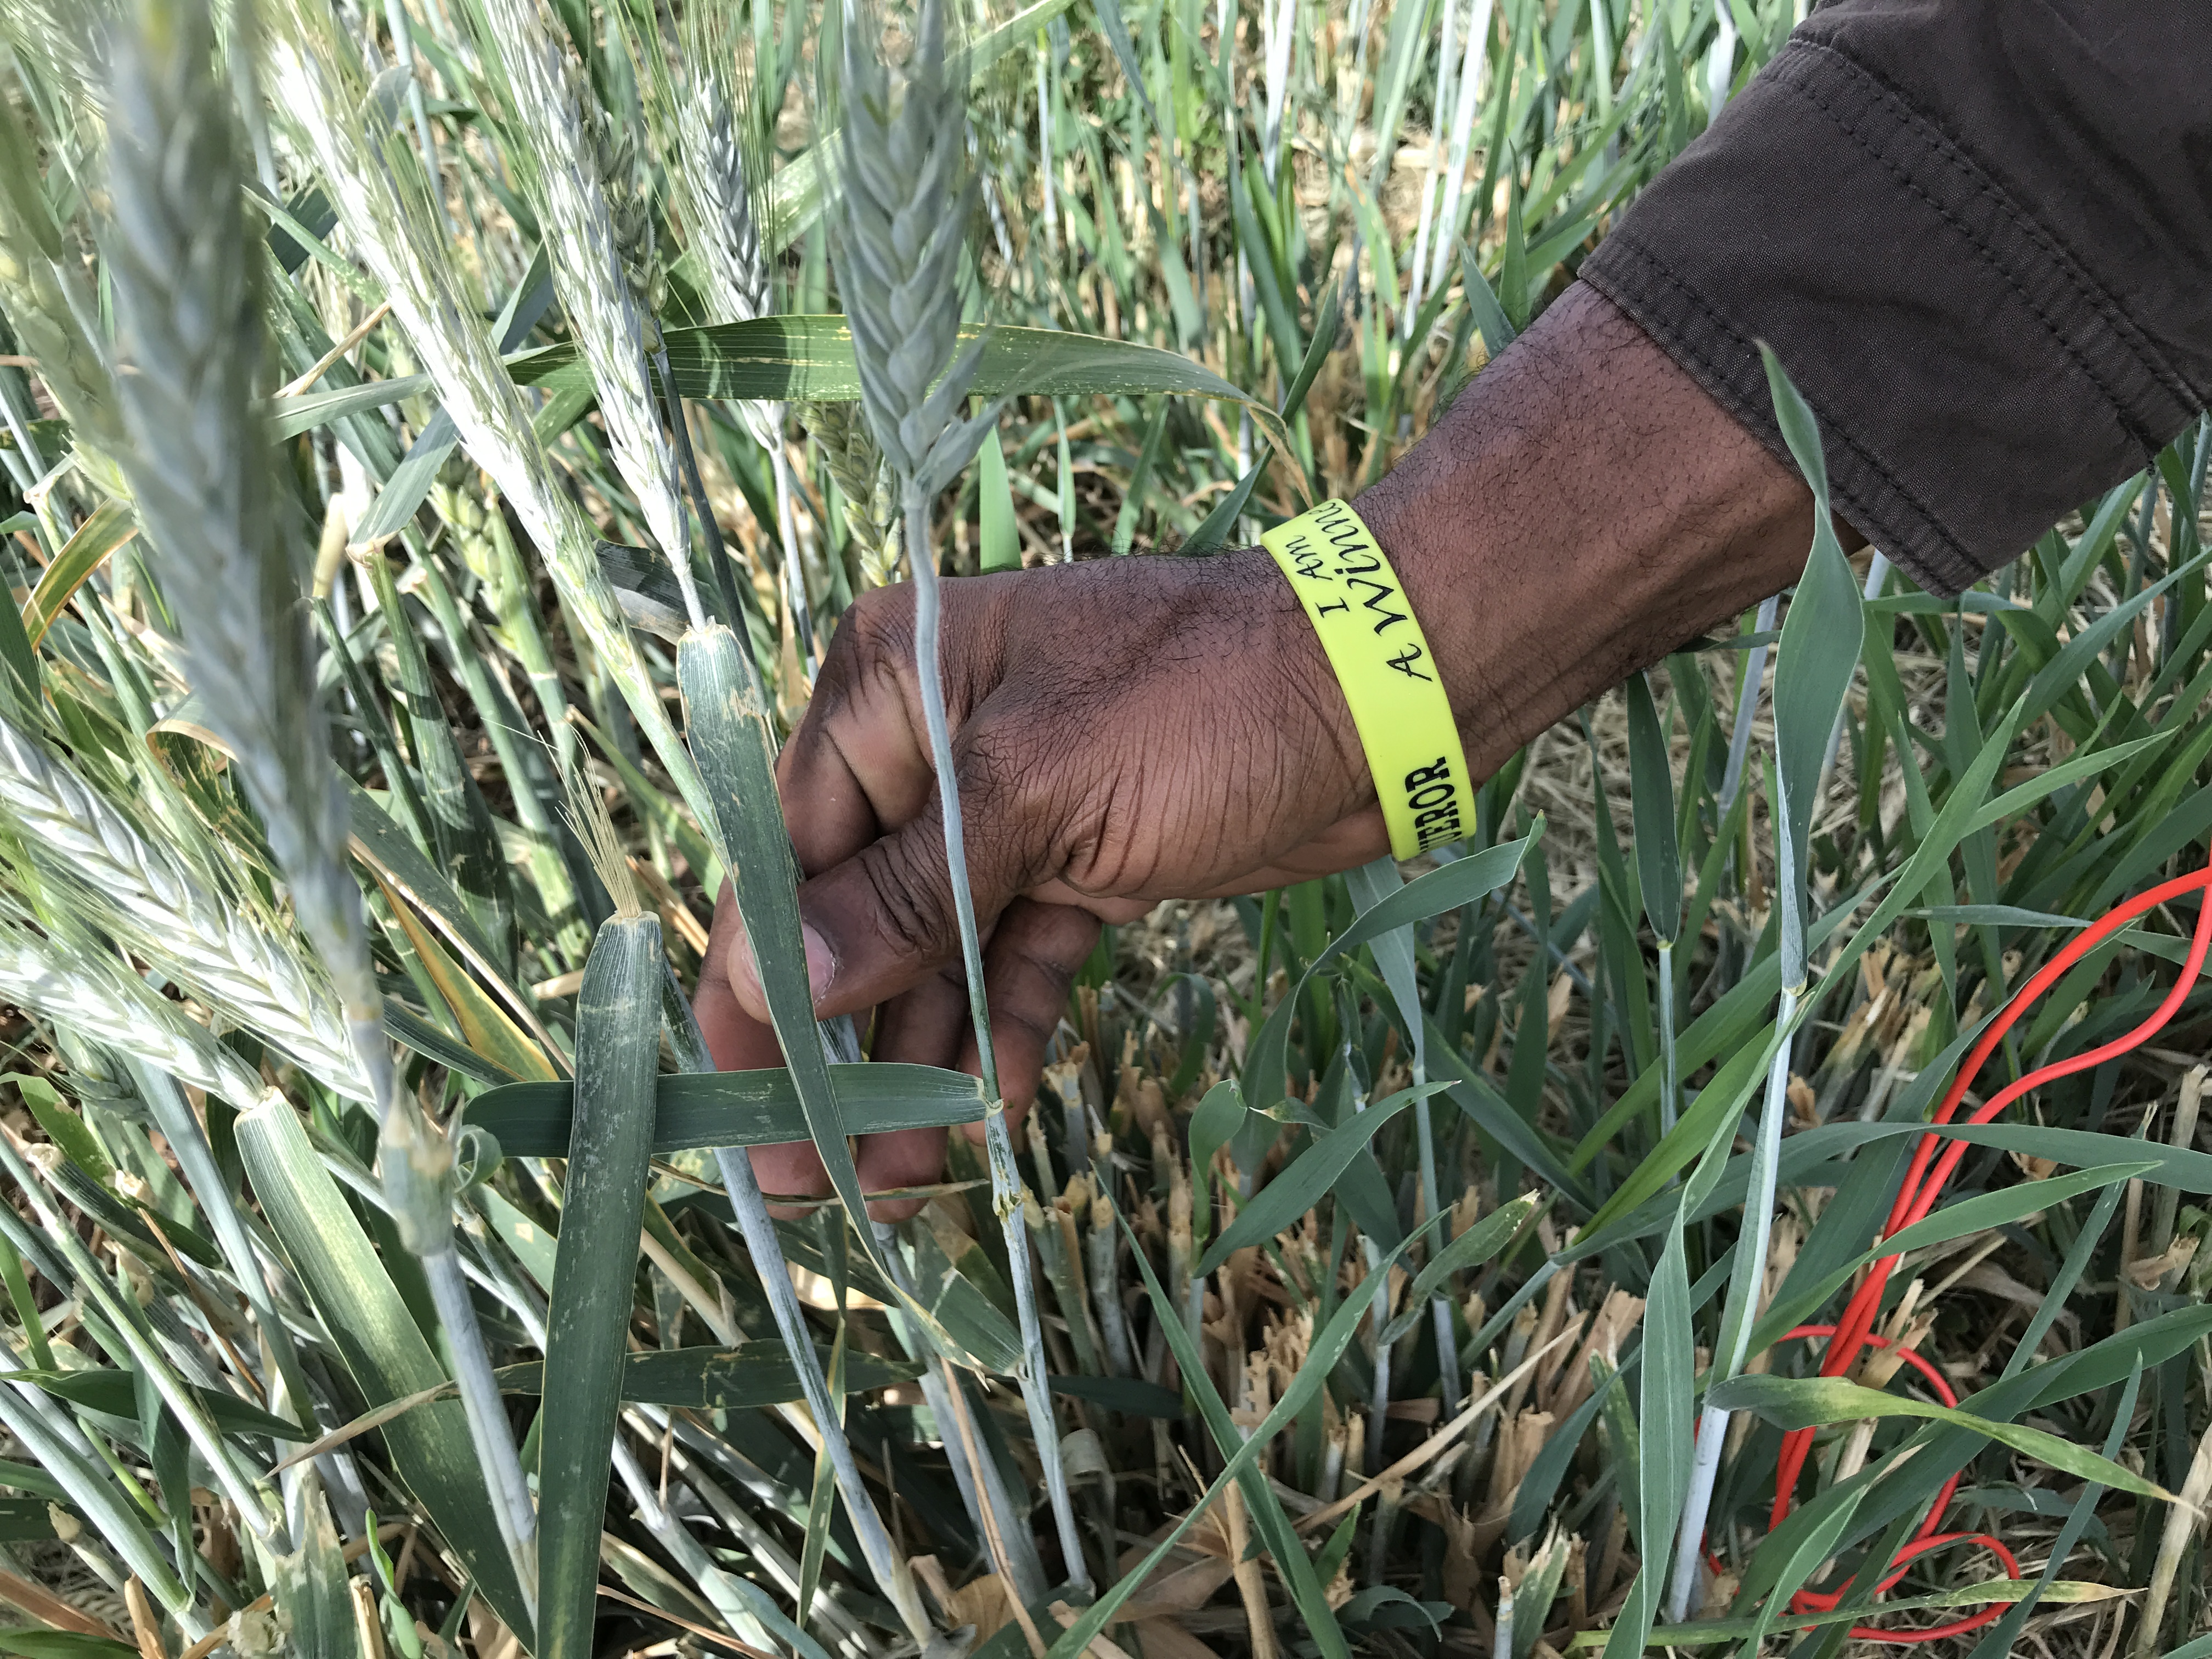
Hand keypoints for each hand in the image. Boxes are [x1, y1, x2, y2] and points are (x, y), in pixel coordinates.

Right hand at [693, 546, 1387, 1216]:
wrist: (1378, 693)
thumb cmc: (1200, 703)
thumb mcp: (1037, 789)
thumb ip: (910, 891)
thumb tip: (787, 983)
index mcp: (888, 687)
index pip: (785, 849)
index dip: (755, 981)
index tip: (739, 1098)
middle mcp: (930, 745)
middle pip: (850, 915)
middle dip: (834, 1045)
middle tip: (809, 1178)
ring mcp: (1007, 809)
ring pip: (933, 954)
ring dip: (918, 1062)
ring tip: (902, 1185)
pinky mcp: (1079, 861)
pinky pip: (1014, 958)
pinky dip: (1004, 1030)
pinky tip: (994, 1111)